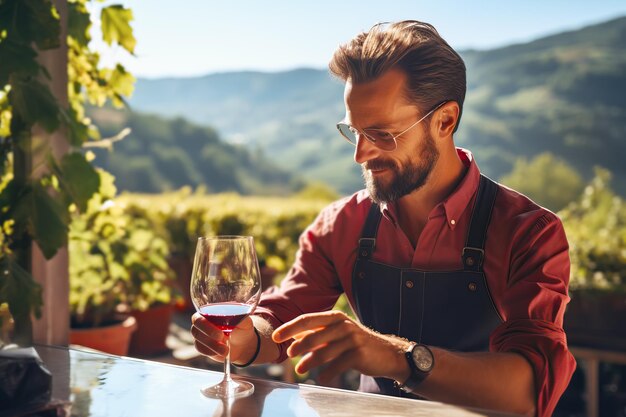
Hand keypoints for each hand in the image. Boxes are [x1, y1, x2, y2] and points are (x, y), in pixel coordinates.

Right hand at [190, 313, 256, 363]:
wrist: (243, 344)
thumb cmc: (242, 328)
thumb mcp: (244, 321)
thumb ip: (239, 317)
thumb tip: (235, 315)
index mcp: (209, 312)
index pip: (199, 317)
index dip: (207, 326)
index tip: (220, 333)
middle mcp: (201, 322)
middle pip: (195, 329)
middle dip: (208, 335)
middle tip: (222, 339)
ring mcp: (200, 335)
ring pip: (198, 341)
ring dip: (212, 347)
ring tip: (226, 350)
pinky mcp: (202, 346)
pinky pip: (201, 350)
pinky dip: (211, 352)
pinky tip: (221, 352)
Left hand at [272, 310, 410, 383]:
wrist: (386, 353)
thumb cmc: (356, 344)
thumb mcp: (336, 335)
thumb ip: (316, 335)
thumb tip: (293, 340)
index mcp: (334, 317)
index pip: (307, 319)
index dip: (289, 328)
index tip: (275, 337)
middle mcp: (342, 325)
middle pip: (313, 334)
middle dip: (298, 346)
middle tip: (289, 355)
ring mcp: (351, 339)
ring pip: (324, 351)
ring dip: (309, 362)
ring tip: (300, 370)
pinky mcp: (358, 353)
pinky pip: (337, 365)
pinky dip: (327, 373)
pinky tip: (321, 378)